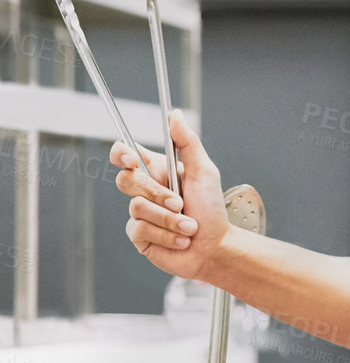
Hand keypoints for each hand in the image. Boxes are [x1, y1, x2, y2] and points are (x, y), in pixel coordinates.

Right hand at [111, 109, 227, 280]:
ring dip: (169, 219)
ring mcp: (140, 214)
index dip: (121, 154)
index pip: (125, 155)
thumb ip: (187, 144)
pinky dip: (166, 234)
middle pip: (126, 181)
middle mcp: (145, 191)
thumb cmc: (212, 211)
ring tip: (189, 226)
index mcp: (158, 172)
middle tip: (181, 204)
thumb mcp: (204, 173)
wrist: (216, 247)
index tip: (132, 160)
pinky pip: (140, 229)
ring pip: (136, 207)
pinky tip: (181, 239)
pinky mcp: (139, 235)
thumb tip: (174, 115)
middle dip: (157, 194)